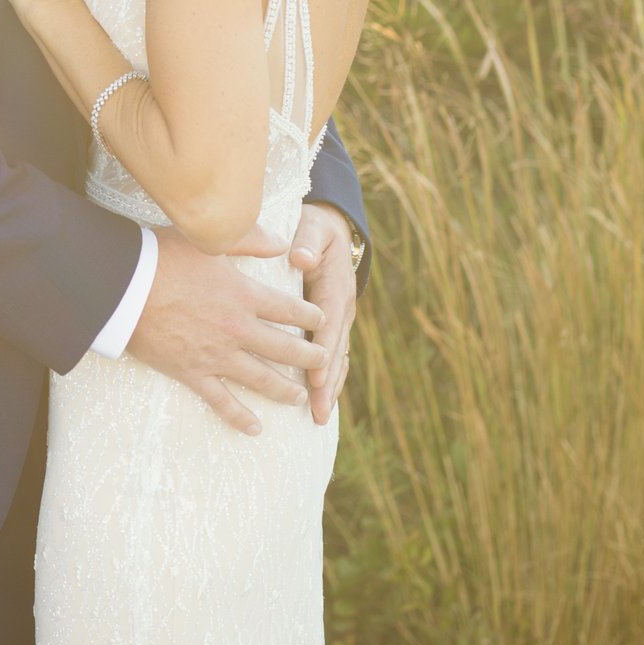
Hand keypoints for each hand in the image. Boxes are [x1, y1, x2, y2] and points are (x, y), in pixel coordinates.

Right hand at [126, 226, 327, 435]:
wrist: (123, 288)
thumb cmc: (162, 257)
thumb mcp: (209, 241)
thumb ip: (249, 239)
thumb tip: (282, 242)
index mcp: (243, 296)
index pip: (289, 309)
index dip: (310, 316)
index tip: (322, 321)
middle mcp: (237, 330)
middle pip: (284, 348)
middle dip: (308, 356)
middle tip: (323, 362)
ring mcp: (216, 356)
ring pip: (261, 379)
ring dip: (285, 389)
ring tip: (301, 397)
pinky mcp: (193, 373)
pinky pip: (221, 401)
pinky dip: (240, 417)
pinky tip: (256, 429)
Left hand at [288, 203, 358, 425]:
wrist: (332, 228)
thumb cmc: (315, 229)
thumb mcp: (313, 228)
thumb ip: (307, 242)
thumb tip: (300, 258)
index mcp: (336, 287)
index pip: (329, 325)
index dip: (322, 353)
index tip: (313, 377)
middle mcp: (343, 308)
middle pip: (336, 351)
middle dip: (327, 382)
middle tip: (317, 411)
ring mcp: (341, 319)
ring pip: (338, 358)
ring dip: (330, 387)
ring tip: (320, 416)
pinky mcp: (334, 325)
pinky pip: (334, 355)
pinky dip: (330, 379)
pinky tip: (321, 401)